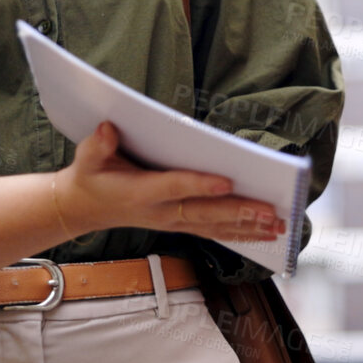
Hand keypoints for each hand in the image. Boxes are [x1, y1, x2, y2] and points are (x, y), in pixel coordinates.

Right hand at [55, 122, 285, 243]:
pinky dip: (241, 233)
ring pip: (215, 226)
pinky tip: (266, 233)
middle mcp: (161, 212)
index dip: (200, 185)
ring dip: (248, 227)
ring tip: (278, 225)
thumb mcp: (87, 158)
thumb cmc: (91, 176)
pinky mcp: (180, 224)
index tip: (227, 182)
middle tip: (270, 211)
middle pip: (204, 213)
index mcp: (141, 192)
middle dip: (239, 212)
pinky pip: (214, 231)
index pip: (174, 187)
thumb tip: (109, 129)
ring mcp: (172, 222)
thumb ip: (98, 145)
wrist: (84, 208)